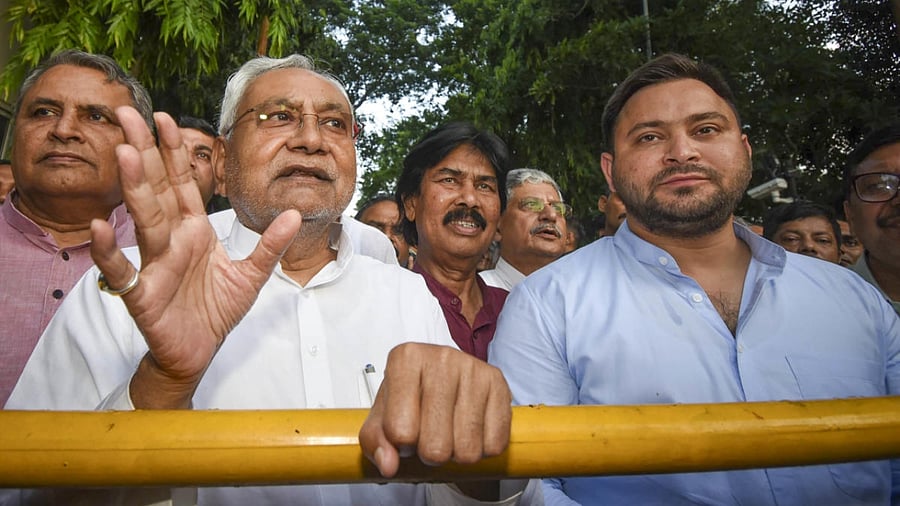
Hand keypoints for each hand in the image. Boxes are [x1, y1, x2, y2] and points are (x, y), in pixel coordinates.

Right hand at [89, 107, 301, 407]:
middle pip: (157, 189)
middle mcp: (170, 241)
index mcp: (193, 232)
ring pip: (143, 220)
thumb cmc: (215, 311)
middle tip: (128, 113)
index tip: (165, 118)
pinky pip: (123, 272)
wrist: (197, 354)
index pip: (182, 184)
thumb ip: (270, 246)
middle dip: (144, 151)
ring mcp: (154, 265)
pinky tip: (98, 229)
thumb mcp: (251, 276)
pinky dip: (108, 253)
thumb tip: (293, 213)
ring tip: (124, 153)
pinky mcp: (143, 296)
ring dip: (134, 187)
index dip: (174, 152)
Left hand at [358, 343, 511, 477]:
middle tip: (430, 435)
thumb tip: (389, 465)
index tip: (405, 429)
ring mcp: (474, 368)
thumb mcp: (381, 419)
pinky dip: (482, 449)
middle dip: (431, 453)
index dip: (401, 444)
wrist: (445, 381)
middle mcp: (441, 357)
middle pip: (435, 446)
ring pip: (467, 450)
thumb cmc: (409, 400)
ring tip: (450, 432)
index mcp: (405, 358)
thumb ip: (375, 443)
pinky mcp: (498, 382)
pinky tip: (472, 430)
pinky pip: (494, 444)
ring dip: (457, 453)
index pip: (400, 431)